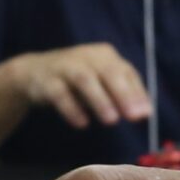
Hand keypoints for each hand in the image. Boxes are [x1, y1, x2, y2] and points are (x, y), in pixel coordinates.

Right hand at [7, 42, 152, 128]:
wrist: (32, 73)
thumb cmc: (76, 80)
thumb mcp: (100, 83)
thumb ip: (123, 95)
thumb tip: (146, 113)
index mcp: (104, 55)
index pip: (125, 72)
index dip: (137, 92)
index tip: (145, 114)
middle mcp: (86, 56)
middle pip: (108, 72)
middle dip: (122, 94)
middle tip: (134, 117)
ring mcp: (65, 66)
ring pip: (84, 80)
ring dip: (99, 100)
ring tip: (112, 120)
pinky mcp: (46, 80)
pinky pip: (59, 93)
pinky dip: (71, 108)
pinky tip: (82, 124)